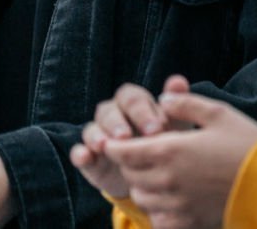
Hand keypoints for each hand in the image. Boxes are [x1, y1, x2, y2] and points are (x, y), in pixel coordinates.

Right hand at [71, 76, 189, 199]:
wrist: (152, 176)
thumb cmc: (165, 142)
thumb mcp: (175, 126)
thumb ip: (176, 103)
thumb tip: (178, 80)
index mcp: (132, 102)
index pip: (132, 98)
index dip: (143, 111)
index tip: (158, 129)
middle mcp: (112, 114)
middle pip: (109, 111)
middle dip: (118, 123)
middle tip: (127, 137)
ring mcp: (98, 135)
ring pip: (91, 128)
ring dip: (97, 136)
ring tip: (105, 146)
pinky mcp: (88, 157)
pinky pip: (78, 152)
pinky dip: (80, 154)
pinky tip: (86, 157)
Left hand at [102, 89, 256, 228]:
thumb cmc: (247, 145)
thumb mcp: (219, 113)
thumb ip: (186, 103)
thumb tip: (163, 99)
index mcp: (170, 150)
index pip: (123, 151)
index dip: (114, 145)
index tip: (115, 141)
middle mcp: (168, 180)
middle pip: (130, 175)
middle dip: (130, 164)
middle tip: (142, 154)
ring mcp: (177, 205)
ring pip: (142, 198)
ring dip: (143, 186)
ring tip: (158, 175)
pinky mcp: (189, 222)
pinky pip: (159, 220)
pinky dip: (158, 210)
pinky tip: (171, 199)